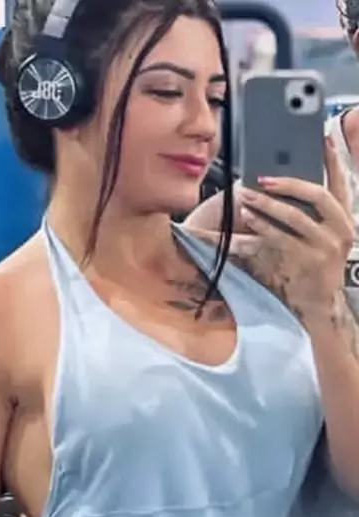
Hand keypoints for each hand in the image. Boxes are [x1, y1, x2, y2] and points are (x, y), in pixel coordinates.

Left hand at [235, 137, 353, 325]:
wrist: (320, 304)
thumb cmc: (315, 265)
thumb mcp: (323, 236)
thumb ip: (314, 212)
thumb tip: (288, 183)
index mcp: (345, 218)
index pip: (342, 181)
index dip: (334, 159)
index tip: (324, 136)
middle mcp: (342, 229)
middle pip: (317, 194)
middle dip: (289, 183)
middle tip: (263, 178)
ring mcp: (327, 246)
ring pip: (296, 217)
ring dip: (268, 204)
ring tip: (247, 196)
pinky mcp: (309, 262)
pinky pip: (282, 239)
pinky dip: (263, 227)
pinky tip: (249, 219)